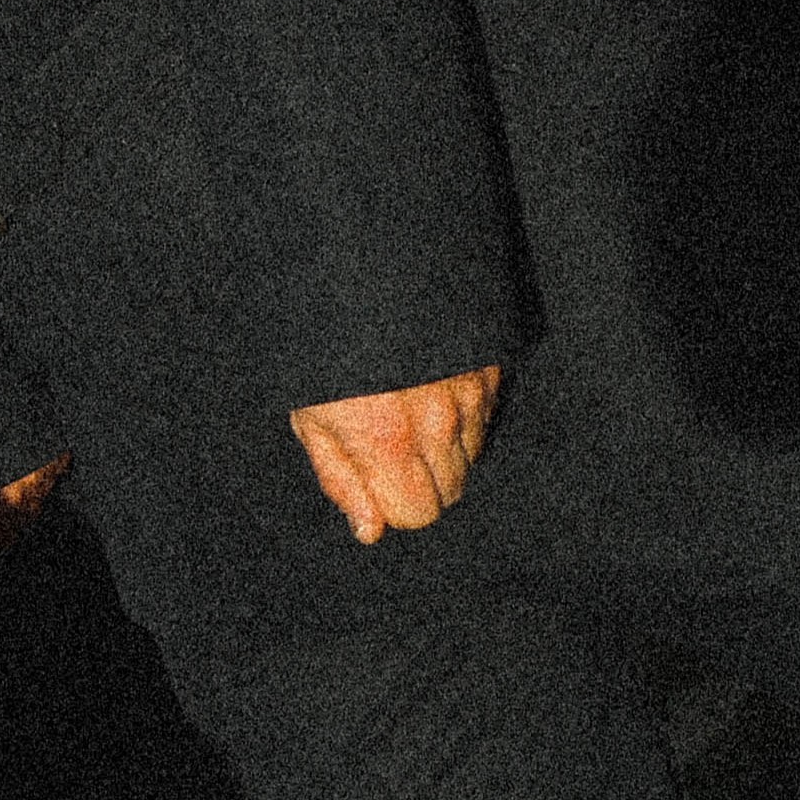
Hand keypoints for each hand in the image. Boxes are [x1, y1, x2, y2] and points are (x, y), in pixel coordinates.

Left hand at [287, 365, 501, 545]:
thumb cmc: (324, 348)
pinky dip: (463, 419)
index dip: (393, 505)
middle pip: (450, 493)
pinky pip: (486, 421)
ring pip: (471, 459)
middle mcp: (437, 423)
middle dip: (419, 483)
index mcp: (387, 440)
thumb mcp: (309, 415)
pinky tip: (429, 393)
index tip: (375, 479)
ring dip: (442, 452)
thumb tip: (370, 530)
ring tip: (405, 414)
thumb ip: (341, 478)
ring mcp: (469, 395)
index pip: (419, 515)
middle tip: (386, 446)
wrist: (366, 268)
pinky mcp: (490, 369)